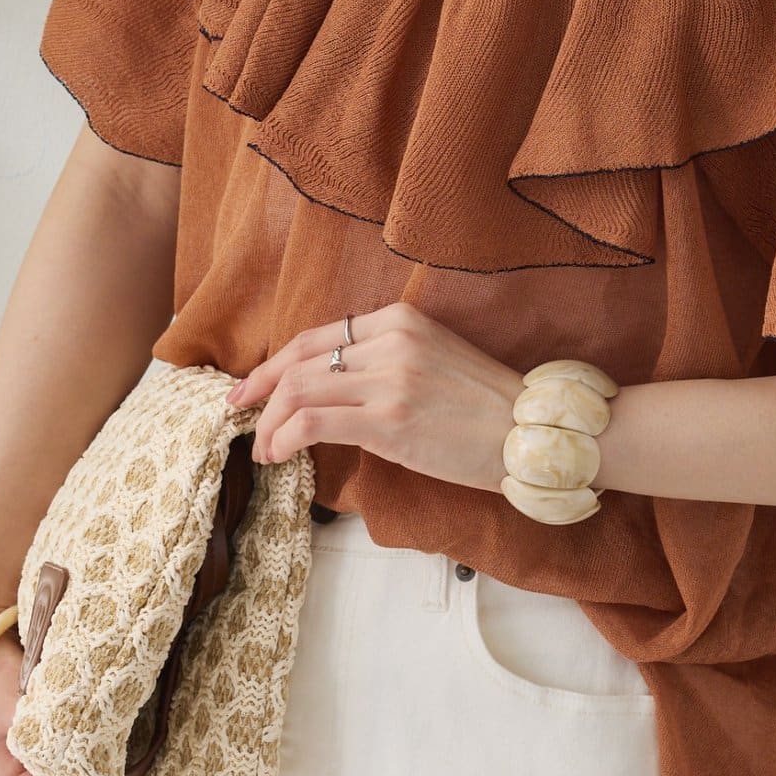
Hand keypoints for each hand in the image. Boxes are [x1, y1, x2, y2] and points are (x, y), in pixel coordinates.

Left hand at [225, 302, 523, 493]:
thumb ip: (385, 360)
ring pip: (299, 392)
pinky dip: (284, 438)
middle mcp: (392, 342)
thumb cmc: (485, 408)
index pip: (318, 336)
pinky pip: (314, 423)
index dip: (275, 363)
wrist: (532, 434)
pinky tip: (280, 454)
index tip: (253, 387)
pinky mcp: (390, 420)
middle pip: (300, 362)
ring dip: (270, 424)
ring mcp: (391, 380)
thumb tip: (329, 390)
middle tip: (244, 419)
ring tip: (264, 448)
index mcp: (400, 320)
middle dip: (261, 394)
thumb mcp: (433, 359)